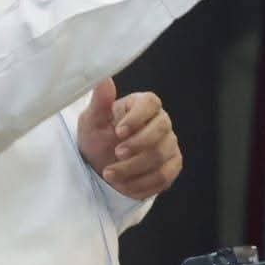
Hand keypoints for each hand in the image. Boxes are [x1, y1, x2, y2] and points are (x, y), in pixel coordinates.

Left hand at [77, 79, 181, 200]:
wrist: (100, 165)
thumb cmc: (97, 137)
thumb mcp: (92, 121)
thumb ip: (100, 102)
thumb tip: (105, 79)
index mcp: (142, 104)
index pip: (151, 102)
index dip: (137, 117)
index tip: (118, 131)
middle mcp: (161, 122)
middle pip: (161, 130)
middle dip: (137, 145)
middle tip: (115, 154)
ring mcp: (170, 144)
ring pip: (160, 156)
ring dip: (133, 169)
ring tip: (109, 174)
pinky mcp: (172, 165)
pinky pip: (164, 177)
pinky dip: (141, 185)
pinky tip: (123, 186)